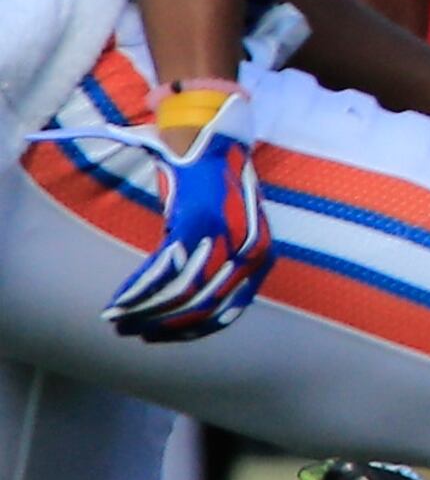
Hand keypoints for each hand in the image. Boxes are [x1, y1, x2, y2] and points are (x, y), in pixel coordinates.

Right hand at [99, 85, 271, 343]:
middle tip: (128, 331)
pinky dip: (138, 290)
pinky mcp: (195, 222)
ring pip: (180, 293)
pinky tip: (119, 301)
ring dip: (144, 311)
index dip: (189, 332)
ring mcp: (223, 236)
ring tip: (118, 319)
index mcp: (261, 256)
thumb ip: (220, 267)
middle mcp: (247, 251)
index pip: (225, 311)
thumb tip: (193, 309)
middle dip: (160, 325)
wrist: (214, 140)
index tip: (158, 338)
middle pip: (199, 306)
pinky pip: (163, 269)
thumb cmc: (219, 189)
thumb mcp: (231, 233)